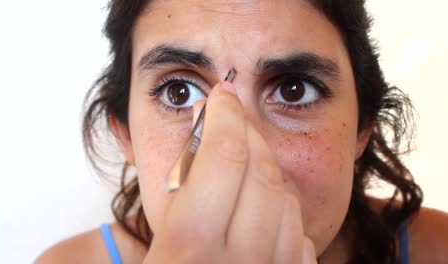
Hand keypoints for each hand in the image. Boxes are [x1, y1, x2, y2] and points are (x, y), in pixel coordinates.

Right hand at [143, 81, 316, 263]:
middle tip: (231, 119)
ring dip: (265, 172)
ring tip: (241, 166)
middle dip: (246, 134)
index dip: (224, 118)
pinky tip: (260, 212)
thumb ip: (174, 192)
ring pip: (286, 201)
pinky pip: (301, 238)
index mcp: (187, 254)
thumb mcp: (155, 244)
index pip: (221, 161)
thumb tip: (201, 132)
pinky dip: (282, 213)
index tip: (221, 96)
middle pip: (260, 174)